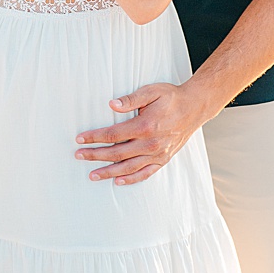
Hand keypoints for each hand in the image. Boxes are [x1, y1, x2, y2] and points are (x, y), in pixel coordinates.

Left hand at [73, 79, 210, 184]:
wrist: (194, 108)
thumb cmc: (171, 97)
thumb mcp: (151, 91)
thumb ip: (130, 99)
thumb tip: (111, 104)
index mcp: (145, 126)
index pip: (113, 135)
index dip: (94, 137)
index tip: (79, 139)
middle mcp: (151, 144)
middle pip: (117, 153)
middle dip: (95, 155)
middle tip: (78, 155)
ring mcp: (158, 154)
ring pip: (129, 167)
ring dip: (109, 172)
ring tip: (92, 175)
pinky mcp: (164, 159)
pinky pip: (145, 173)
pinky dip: (131, 179)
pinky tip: (118, 181)